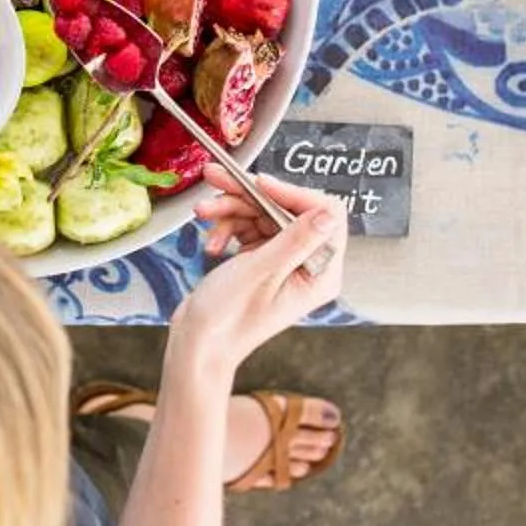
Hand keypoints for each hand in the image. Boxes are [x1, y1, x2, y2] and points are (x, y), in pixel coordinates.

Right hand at [169, 173, 344, 375]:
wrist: (197, 345)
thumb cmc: (229, 320)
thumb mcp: (262, 272)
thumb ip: (295, 238)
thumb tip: (328, 213)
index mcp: (320, 273)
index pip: (324, 215)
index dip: (292, 194)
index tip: (260, 184)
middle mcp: (306, 265)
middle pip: (286, 209)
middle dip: (248, 196)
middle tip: (216, 180)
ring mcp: (282, 262)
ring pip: (261, 214)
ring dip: (230, 210)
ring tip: (202, 212)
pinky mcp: (261, 260)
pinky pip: (247, 226)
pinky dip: (226, 228)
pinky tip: (212, 242)